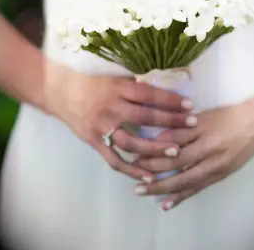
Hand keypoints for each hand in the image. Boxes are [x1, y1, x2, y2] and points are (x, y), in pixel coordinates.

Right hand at [53, 71, 195, 182]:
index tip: (189, 105)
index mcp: (118, 89)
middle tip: (192, 125)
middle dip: (171, 122)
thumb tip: (160, 86)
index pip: (149, 95)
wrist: (61, 93)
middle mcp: (112, 108)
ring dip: (154, 149)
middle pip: (145, 117)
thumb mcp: (114, 78)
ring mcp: (103, 127)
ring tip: (175, 152)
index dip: (170, 100)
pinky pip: (114, 159)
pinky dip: (131, 170)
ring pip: (132, 142)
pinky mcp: (95, 142)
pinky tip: (149, 176)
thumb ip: (134, 84)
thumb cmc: (92, 83)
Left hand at [134, 85, 253, 208]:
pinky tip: (166, 204)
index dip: (152, 152)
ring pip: (184, 181)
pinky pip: (197, 189)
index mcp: (202, 133)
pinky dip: (181, 197)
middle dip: (152, 171)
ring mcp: (214, 167)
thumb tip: (156, 139)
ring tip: (143, 191)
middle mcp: (208, 152)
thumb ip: (180, 128)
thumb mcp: (202, 116)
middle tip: (133, 174)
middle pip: (175, 165)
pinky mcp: (218, 177)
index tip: (134, 156)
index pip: (172, 144)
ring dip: (162, 188)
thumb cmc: (226, 117)